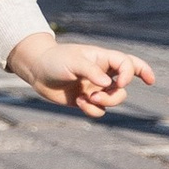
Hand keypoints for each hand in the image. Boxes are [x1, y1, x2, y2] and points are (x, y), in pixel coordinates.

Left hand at [5, 31, 156, 119]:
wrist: (36, 71)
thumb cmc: (54, 60)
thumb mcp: (72, 61)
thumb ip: (90, 71)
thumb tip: (109, 83)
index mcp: (102, 58)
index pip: (128, 63)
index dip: (132, 73)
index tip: (121, 82)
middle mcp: (102, 73)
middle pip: (126, 82)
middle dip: (121, 92)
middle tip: (114, 91)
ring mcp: (95, 88)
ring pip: (115, 99)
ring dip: (106, 101)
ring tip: (89, 97)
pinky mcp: (87, 100)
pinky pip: (100, 110)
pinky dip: (92, 109)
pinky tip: (79, 101)